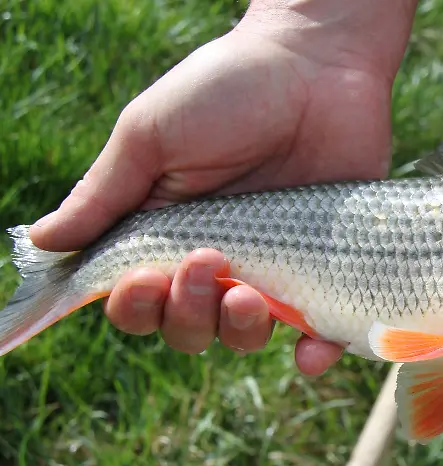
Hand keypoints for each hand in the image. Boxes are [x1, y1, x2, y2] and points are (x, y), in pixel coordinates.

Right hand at [29, 3, 416, 375]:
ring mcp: (275, 264)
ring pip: (243, 335)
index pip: (136, 297)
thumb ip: (104, 196)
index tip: (140, 280)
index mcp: (166, 231)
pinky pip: (321, 332)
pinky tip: (310, 352)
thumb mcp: (151, 136)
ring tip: (247, 294)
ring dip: (236, 330)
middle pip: (185, 327)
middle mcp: (218, 258)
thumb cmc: (227, 89)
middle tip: (202, 262)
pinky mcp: (327, 265)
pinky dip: (315, 353)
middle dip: (184, 313)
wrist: (317, 64)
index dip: (133, 303)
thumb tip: (44, 245)